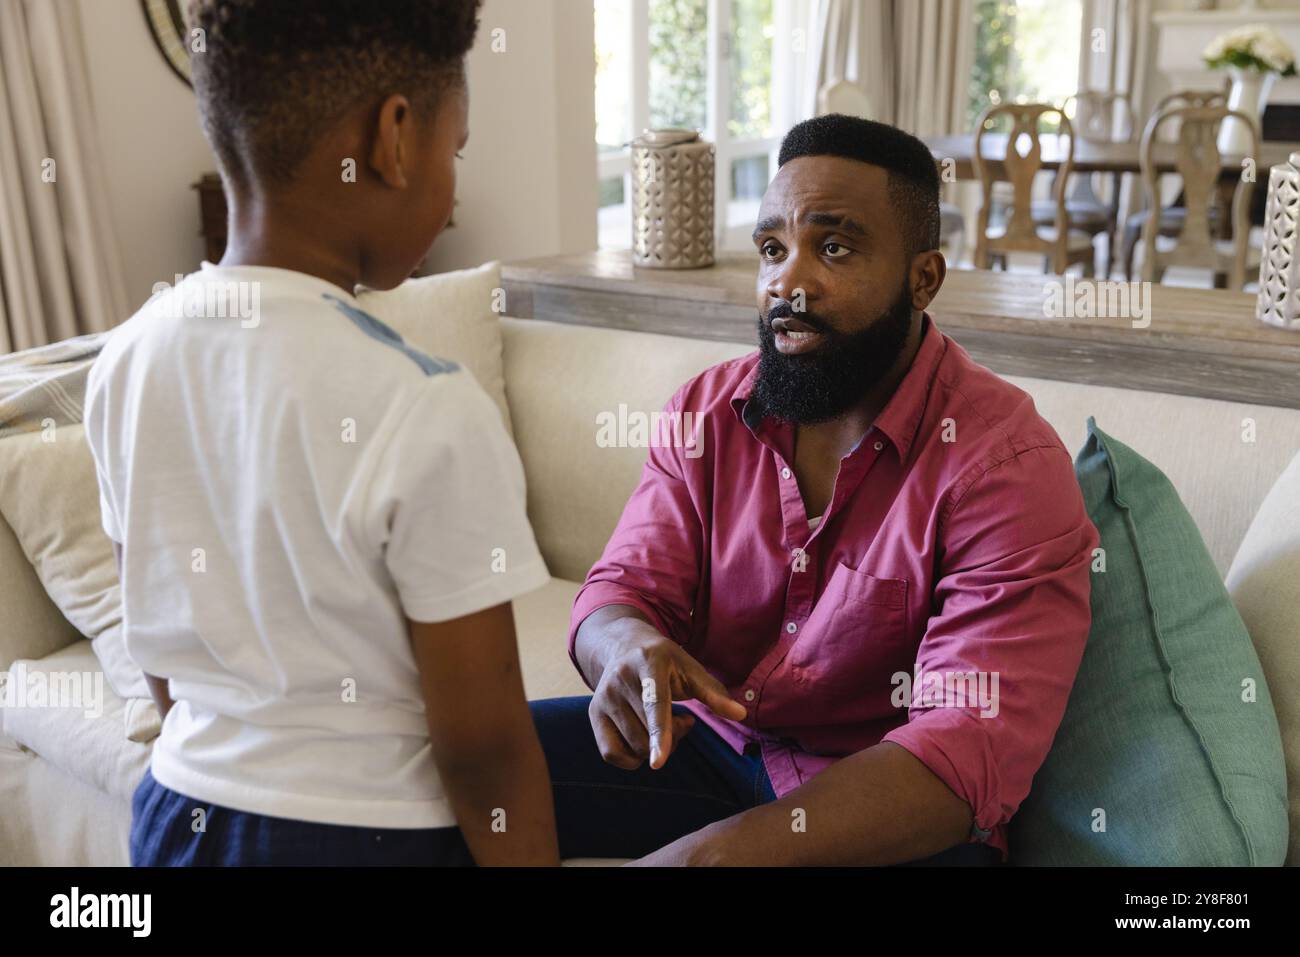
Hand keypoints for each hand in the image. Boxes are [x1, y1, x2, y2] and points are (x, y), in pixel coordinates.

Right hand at [588, 618, 746, 770]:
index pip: (654, 703)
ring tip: (662, 724)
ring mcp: (603, 697)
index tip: (658, 761)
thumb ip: (713, 693)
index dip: (660, 733)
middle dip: (671, 737)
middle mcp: (620, 679)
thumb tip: (741, 714)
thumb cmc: (665, 662)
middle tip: (682, 719)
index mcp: (648, 663)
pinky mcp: (594, 714)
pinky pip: (612, 754)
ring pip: (633, 747)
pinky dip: (633, 757)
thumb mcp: (690, 668)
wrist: (622, 646)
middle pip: (647, 733)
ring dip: (654, 747)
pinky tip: (643, 738)